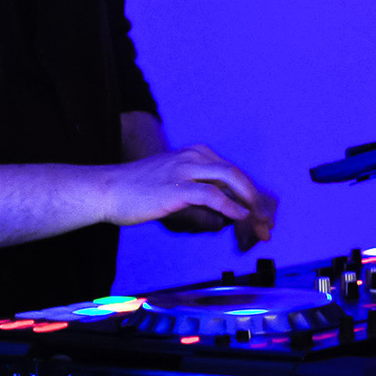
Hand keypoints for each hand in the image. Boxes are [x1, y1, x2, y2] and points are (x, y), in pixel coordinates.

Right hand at [101, 144, 276, 247]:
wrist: (107, 190)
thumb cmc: (139, 192)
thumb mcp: (176, 188)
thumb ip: (201, 198)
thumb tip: (223, 218)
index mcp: (197, 154)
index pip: (234, 172)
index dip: (252, 194)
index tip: (263, 214)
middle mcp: (195, 156)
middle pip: (238, 175)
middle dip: (257, 200)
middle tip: (268, 222)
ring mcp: (185, 169)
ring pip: (231, 180)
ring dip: (250, 203)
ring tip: (260, 222)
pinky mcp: (176, 187)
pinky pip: (211, 194)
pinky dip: (230, 206)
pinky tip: (239, 217)